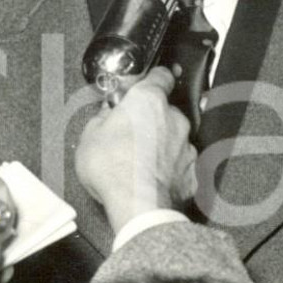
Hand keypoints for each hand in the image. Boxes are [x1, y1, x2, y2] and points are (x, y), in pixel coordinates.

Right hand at [76, 67, 196, 235]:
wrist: (138, 205)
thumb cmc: (114, 169)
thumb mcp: (89, 137)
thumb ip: (101, 119)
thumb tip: (106, 116)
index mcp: (148, 101)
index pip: (161, 76)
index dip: (155, 78)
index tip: (150, 81)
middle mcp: (174, 119)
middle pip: (165, 111)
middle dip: (151, 120)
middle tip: (130, 134)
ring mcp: (186, 146)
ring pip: (174, 139)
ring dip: (161, 146)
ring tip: (139, 163)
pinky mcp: (192, 171)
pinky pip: (179, 164)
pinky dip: (169, 169)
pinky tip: (152, 179)